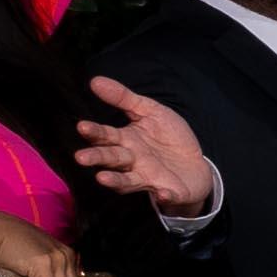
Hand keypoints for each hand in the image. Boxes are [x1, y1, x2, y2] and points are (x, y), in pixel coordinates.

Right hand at [67, 77, 215, 215]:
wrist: (195, 163)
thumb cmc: (167, 137)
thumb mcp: (150, 111)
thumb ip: (123, 99)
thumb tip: (95, 80)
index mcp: (126, 140)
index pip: (106, 136)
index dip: (95, 132)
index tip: (82, 126)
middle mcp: (132, 161)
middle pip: (111, 158)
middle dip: (96, 158)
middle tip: (81, 157)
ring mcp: (148, 177)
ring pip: (127, 181)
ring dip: (115, 180)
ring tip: (102, 178)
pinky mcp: (168, 191)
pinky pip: (165, 195)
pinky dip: (164, 196)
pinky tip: (162, 193)